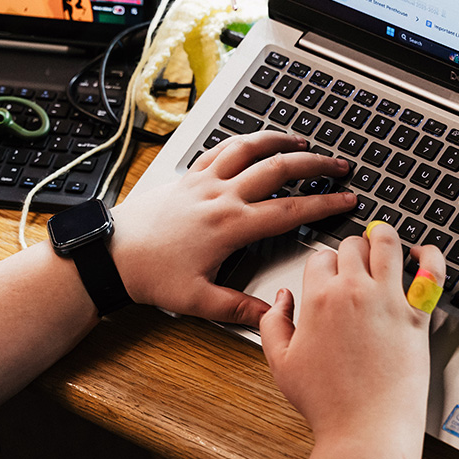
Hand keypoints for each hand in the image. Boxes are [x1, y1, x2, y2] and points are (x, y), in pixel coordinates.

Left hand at [109, 131, 353, 324]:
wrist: (111, 254)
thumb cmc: (150, 276)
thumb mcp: (197, 301)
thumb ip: (239, 308)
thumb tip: (273, 317)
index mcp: (230, 226)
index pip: (289, 211)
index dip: (323, 205)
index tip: (347, 201)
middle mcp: (220, 196)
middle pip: (278, 169)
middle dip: (314, 166)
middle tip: (339, 166)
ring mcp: (203, 181)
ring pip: (249, 148)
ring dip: (280, 141)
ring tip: (304, 143)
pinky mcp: (187, 176)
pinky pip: (220, 148)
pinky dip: (243, 141)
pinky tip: (255, 142)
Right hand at [259, 222, 444, 449]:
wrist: (365, 429)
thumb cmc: (326, 403)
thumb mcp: (280, 363)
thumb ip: (273, 323)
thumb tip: (281, 298)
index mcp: (318, 299)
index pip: (320, 257)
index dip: (323, 263)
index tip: (328, 273)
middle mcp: (355, 292)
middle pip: (353, 246)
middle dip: (352, 248)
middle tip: (355, 257)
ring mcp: (389, 301)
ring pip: (388, 244)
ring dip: (384, 235)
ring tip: (383, 236)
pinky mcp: (418, 315)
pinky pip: (431, 272)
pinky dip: (430, 255)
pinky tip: (424, 254)